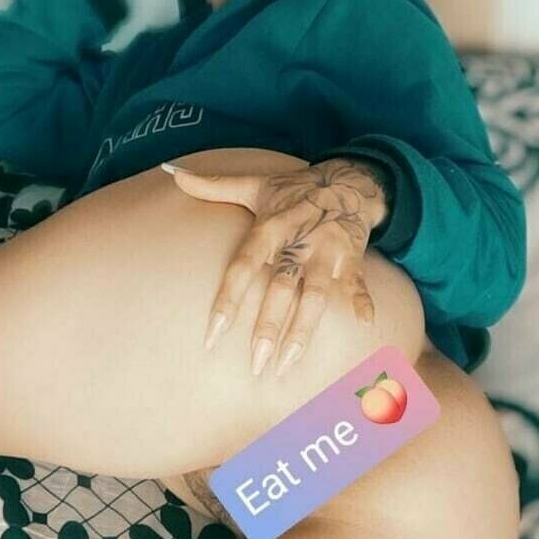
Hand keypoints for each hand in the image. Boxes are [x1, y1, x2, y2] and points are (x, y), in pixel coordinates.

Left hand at [162, 158, 388, 377]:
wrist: (348, 179)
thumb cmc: (294, 191)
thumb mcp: (255, 186)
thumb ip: (214, 185)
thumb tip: (174, 174)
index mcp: (270, 227)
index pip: (243, 266)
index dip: (228, 299)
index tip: (213, 334)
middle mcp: (297, 241)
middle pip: (280, 288)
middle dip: (268, 327)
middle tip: (255, 364)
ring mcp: (325, 250)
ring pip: (314, 295)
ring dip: (302, 330)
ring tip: (288, 364)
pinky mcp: (351, 254)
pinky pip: (357, 281)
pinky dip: (363, 300)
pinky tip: (365, 324)